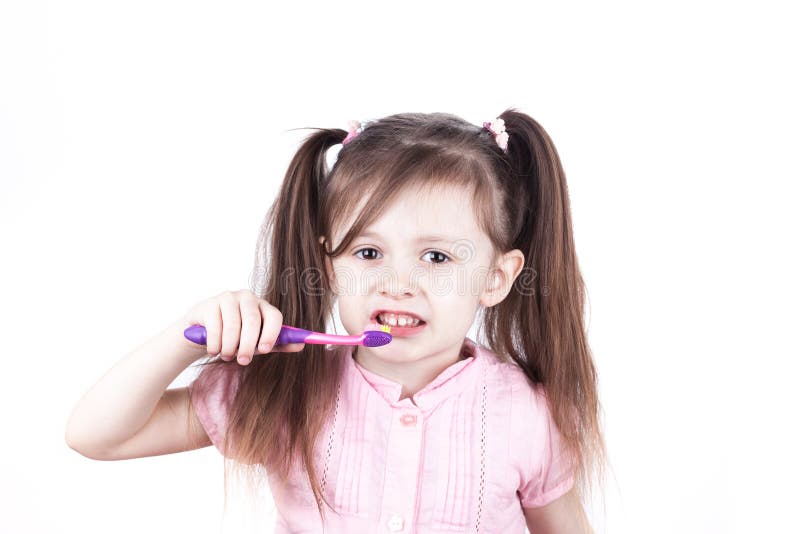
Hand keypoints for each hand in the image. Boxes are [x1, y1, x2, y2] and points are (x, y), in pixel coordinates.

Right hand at [181, 289, 304, 364]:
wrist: (204, 332)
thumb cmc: (237, 336)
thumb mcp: (258, 342)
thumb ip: (278, 343)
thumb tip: (301, 346)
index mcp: (263, 306)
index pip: (274, 316)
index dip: (271, 333)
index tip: (265, 350)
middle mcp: (248, 298)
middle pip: (252, 321)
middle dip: (248, 345)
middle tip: (243, 361)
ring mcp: (228, 298)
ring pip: (233, 326)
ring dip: (229, 347)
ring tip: (227, 355)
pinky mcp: (210, 304)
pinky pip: (215, 329)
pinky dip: (215, 344)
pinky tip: (214, 349)